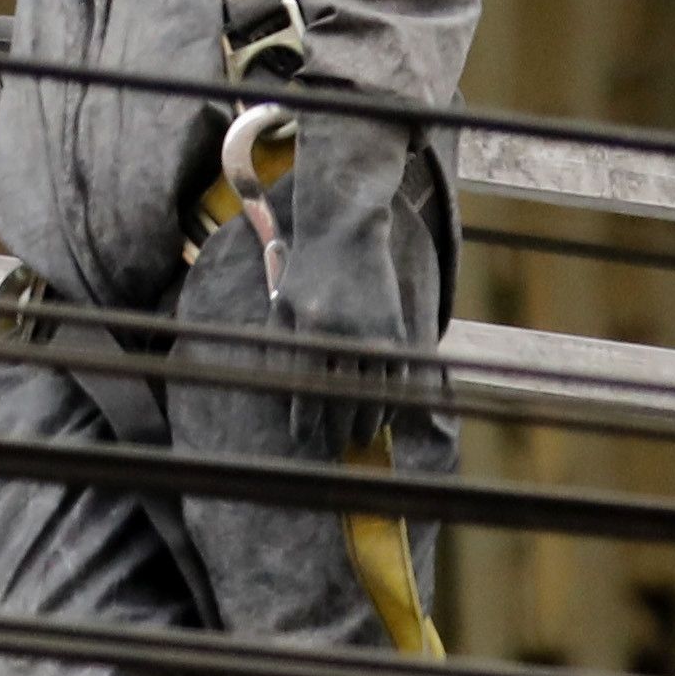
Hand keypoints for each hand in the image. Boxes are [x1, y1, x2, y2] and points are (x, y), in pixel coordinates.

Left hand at [257, 105, 436, 426]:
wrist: (346, 232)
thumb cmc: (306, 272)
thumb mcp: (282, 304)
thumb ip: (280, 348)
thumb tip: (277, 394)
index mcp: (310, 329)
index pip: (306, 389)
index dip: (304, 420)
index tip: (302, 437)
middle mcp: (344, 335)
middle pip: (342, 398)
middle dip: (337, 426)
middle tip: (333, 443)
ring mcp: (376, 333)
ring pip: (374, 394)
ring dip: (367, 421)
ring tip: (358, 435)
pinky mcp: (397, 330)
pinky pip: (397, 379)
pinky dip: (392, 401)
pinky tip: (384, 414)